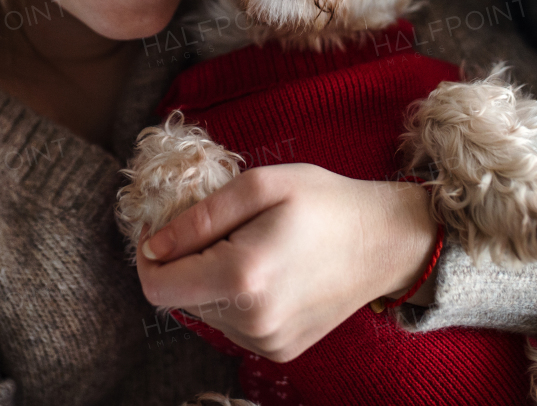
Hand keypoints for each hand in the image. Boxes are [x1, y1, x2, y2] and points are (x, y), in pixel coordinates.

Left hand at [135, 163, 440, 362]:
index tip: (165, 227)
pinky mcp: (279, 349)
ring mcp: (267, 341)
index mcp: (242, 278)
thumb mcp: (259, 186)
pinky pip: (232, 323)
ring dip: (212, 279)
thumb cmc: (325, 203)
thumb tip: (152, 246)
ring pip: (205, 310)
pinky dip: (236, 296)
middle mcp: (252, 321)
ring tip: (251, 245)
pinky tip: (267, 270)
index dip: (150, 256)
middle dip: (187, 261)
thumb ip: (197, 218)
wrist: (386, 241)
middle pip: (180, 297)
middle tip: (222, 227)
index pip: (157, 287)